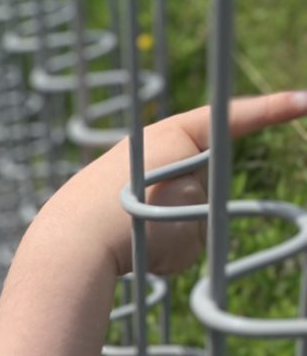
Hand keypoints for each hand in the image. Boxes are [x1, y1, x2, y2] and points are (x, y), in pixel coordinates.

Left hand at [57, 91, 306, 278]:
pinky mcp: (102, 203)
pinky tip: (128, 253)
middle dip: (193, 214)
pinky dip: (145, 248)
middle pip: (202, 182)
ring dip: (171, 236)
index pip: (235, 117)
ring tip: (144, 245)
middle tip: (168, 230)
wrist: (71, 246)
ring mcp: (122, 173)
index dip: (274, 110)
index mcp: (175, 135)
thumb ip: (206, 218)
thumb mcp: (198, 218)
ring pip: (175, 214)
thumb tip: (175, 237)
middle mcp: (147, 146)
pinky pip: (146, 232)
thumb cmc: (142, 225)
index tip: (305, 102)